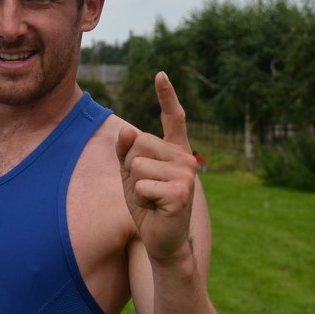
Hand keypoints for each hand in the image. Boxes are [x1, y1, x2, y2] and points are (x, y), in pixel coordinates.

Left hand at [116, 71, 197, 262]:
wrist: (162, 239)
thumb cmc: (147, 204)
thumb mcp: (130, 174)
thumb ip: (126, 151)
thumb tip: (128, 130)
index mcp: (175, 150)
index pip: (173, 118)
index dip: (166, 95)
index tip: (160, 74)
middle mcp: (186, 157)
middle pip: (138, 143)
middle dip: (131, 167)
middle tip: (145, 188)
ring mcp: (187, 174)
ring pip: (137, 164)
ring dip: (135, 185)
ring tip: (150, 199)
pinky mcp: (181, 192)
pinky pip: (142, 185)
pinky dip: (140, 199)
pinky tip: (155, 208)